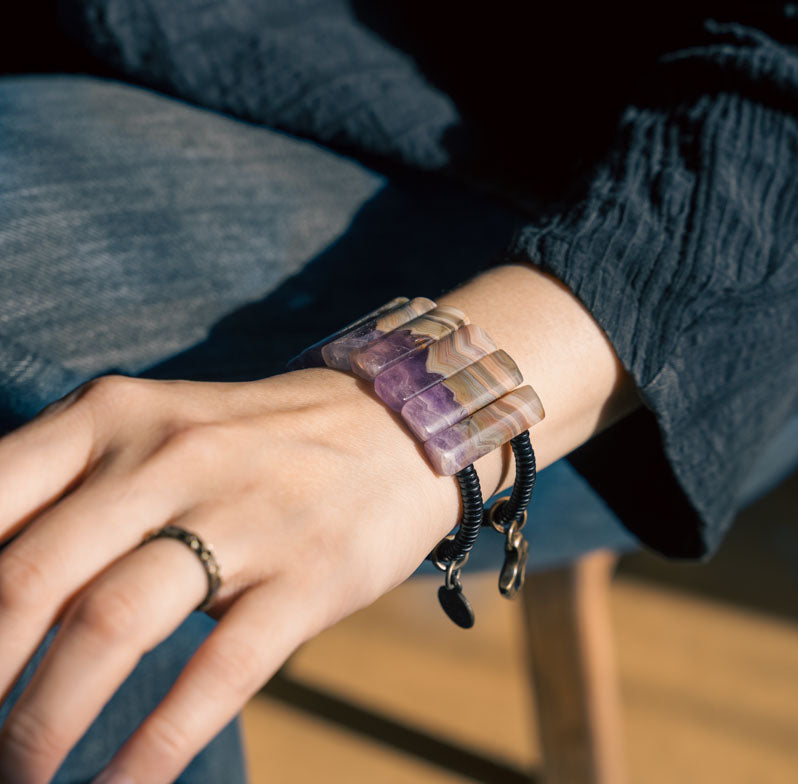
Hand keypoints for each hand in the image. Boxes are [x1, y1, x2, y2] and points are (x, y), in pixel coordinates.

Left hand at [0, 369, 461, 782]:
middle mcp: (168, 456)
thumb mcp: (157, 429)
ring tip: (19, 780)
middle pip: (31, 579)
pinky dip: (155, 747)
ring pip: (111, 628)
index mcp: (113, 416)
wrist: (395, 425)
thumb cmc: (257, 439)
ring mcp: (243, 514)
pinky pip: (218, 670)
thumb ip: (73, 491)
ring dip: (42, 725)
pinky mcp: (307, 573)